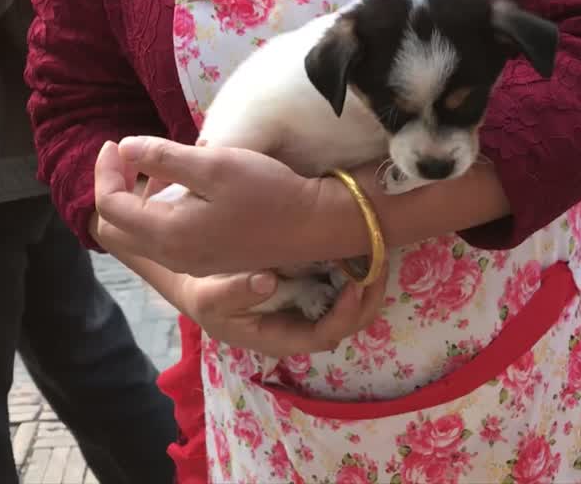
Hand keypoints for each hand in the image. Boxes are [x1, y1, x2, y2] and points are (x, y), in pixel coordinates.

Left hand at [92, 137, 326, 275]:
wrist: (313, 226)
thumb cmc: (267, 191)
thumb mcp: (214, 165)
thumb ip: (163, 157)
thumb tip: (124, 148)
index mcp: (168, 234)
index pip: (110, 207)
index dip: (105, 172)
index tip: (114, 143)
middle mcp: (172, 256)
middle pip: (116, 227)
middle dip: (114, 188)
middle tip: (129, 155)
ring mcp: (189, 262)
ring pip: (139, 234)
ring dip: (135, 200)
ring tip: (155, 166)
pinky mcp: (205, 259)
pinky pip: (162, 238)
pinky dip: (156, 212)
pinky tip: (180, 188)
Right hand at [179, 268, 387, 357]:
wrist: (200, 284)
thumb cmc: (205, 297)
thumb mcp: (209, 298)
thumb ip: (235, 293)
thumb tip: (267, 281)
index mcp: (281, 337)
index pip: (324, 335)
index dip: (344, 314)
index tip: (354, 285)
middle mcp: (303, 326)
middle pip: (350, 325)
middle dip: (369, 298)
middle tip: (379, 263)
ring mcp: (310, 308)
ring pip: (354, 306)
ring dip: (370, 282)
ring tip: (377, 250)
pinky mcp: (312, 287)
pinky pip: (344, 284)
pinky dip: (358, 267)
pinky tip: (361, 243)